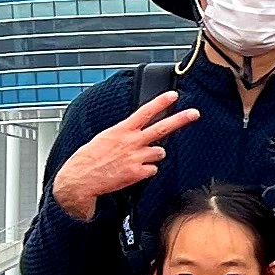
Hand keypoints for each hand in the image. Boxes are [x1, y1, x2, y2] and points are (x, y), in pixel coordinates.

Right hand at [53, 91, 202, 218]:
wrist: (79, 180)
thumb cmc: (89, 158)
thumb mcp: (105, 137)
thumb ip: (124, 133)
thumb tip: (138, 130)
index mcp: (121, 130)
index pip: (144, 112)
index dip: (160, 102)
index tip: (173, 95)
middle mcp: (131, 142)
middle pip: (162, 128)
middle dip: (180, 119)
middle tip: (195, 113)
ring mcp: (136, 158)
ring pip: (160, 152)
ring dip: (154, 155)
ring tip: (137, 159)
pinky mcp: (137, 174)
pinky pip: (153, 170)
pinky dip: (147, 171)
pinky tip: (133, 172)